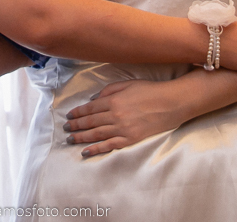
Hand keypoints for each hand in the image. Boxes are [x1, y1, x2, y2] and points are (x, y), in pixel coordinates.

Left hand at [62, 80, 192, 155]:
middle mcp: (114, 115)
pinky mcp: (130, 139)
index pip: (89, 108)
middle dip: (75, 125)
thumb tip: (93, 99)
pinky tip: (86, 152)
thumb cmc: (150, 90)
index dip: (77, 113)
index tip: (69, 116)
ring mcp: (122, 129)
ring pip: (96, 135)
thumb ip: (108, 91)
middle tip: (65, 128)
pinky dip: (96, 149)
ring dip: (80, 137)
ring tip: (70, 140)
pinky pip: (109, 146)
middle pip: (90, 122)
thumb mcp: (127, 84)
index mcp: (113, 101)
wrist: (171, 103)